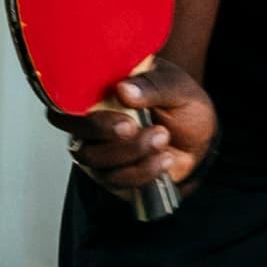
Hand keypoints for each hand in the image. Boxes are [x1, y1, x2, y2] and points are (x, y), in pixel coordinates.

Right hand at [61, 59, 216, 203]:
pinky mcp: (116, 176)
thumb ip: (152, 86)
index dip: (78, 108)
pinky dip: (144, 170)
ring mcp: (102, 153)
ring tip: (162, 137)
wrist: (201, 139)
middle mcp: (93, 126)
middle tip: (132, 125)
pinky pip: (117, 180)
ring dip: (131, 152)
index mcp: (100, 95)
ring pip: (95, 161)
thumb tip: (123, 90)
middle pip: (76, 136)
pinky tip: (166, 158)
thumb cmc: (181, 105)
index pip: (66, 103)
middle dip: (102, 131)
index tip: (113, 101)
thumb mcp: (176, 86)